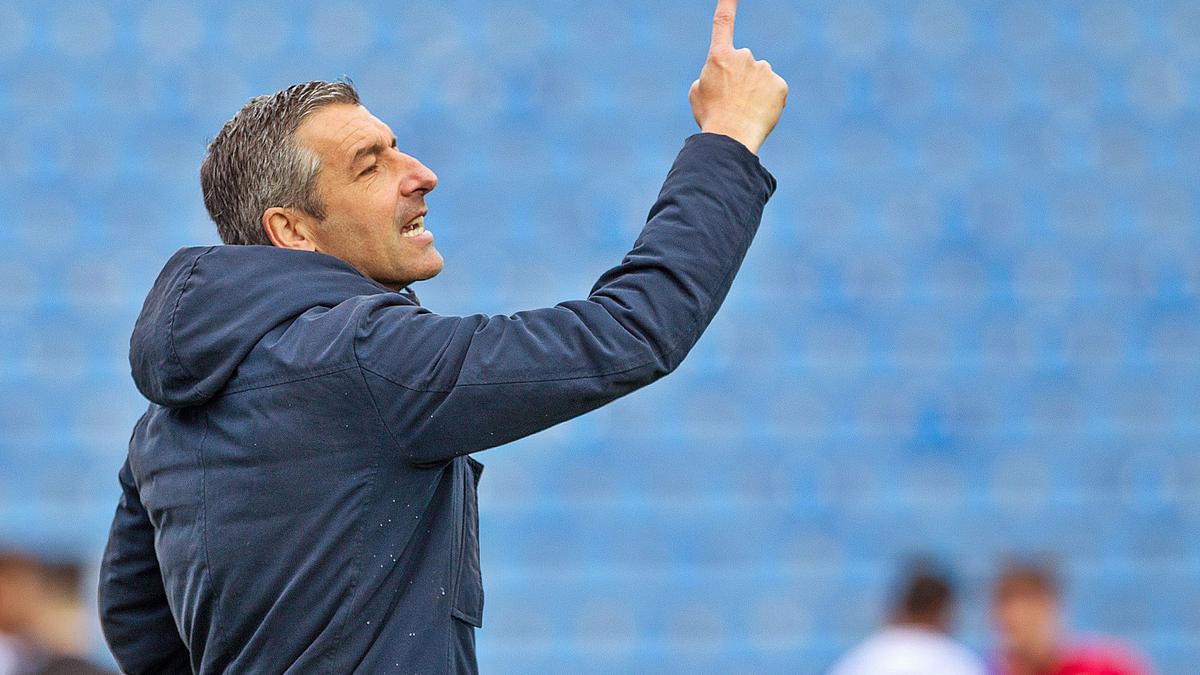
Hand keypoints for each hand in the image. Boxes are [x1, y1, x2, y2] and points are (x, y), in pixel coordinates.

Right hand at [688, 0, 788, 154]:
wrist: (731, 137)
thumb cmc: (711, 117)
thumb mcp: (697, 94)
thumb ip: (709, 78)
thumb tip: (721, 79)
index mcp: (719, 57)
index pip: (723, 23)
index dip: (728, 4)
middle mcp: (744, 56)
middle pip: (744, 64)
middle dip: (741, 79)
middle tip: (732, 103)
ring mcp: (763, 69)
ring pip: (760, 78)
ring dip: (755, 91)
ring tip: (745, 112)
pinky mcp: (779, 84)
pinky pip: (774, 91)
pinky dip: (769, 101)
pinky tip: (759, 114)